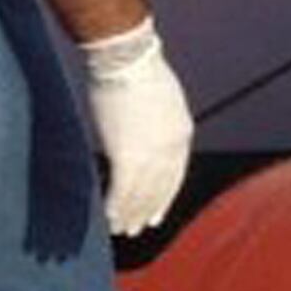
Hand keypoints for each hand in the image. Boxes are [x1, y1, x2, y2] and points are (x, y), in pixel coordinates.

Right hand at [76, 20, 193, 234]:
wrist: (129, 60)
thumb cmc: (139, 71)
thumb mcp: (161, 101)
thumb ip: (157, 125)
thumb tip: (143, 137)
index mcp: (183, 134)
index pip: (175, 176)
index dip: (164, 198)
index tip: (155, 215)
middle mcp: (171, 149)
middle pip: (158, 189)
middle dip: (145, 211)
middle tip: (134, 229)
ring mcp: (151, 154)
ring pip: (140, 194)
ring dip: (128, 214)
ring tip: (120, 230)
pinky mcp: (128, 155)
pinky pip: (121, 190)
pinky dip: (114, 206)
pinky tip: (107, 218)